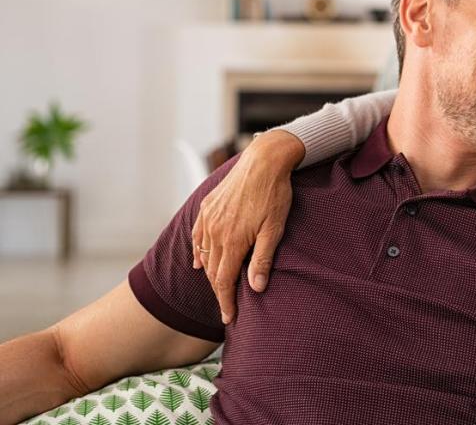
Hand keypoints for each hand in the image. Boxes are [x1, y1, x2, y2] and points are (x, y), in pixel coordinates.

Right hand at [192, 130, 302, 323]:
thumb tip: (256, 288)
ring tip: (217, 288)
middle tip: (226, 308)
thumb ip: (262, 259)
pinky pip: (198, 235)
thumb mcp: (274, 229)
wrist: (263, 160)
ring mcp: (209, 219)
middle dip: (219, 292)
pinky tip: (200, 260)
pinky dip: (198, 251)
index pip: (224, 280)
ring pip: (204, 254)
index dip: (226, 302)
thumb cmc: (274, 194)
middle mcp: (215, 232)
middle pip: (213, 271)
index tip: (229, 318)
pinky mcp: (208, 207)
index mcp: (232, 241)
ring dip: (210, 273)